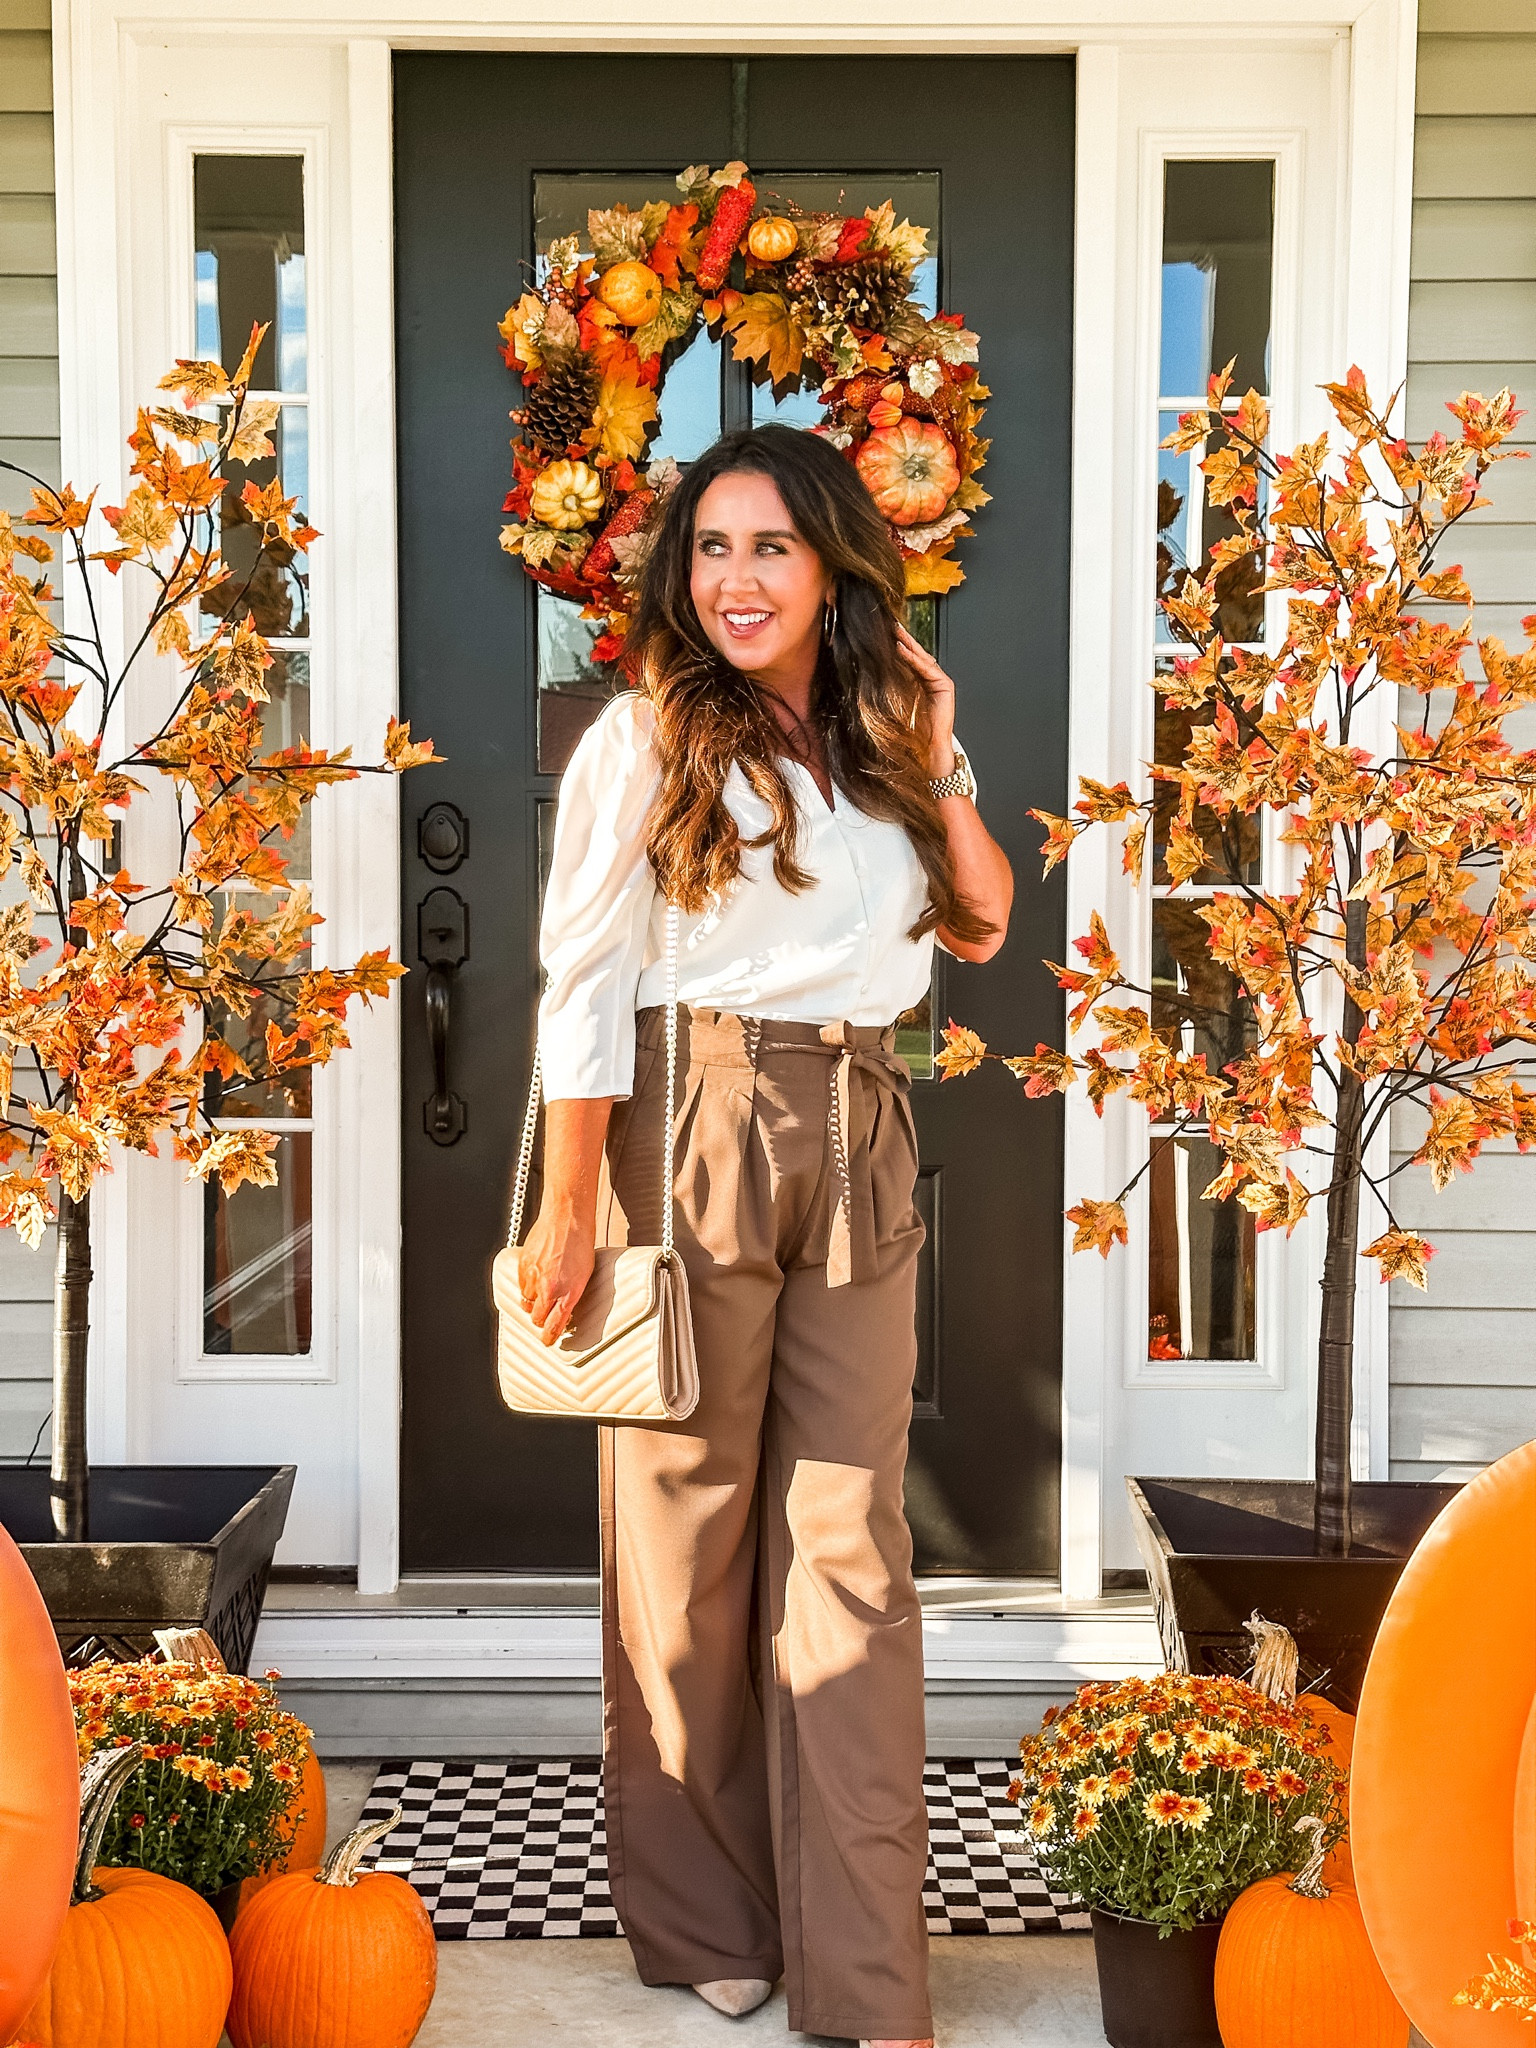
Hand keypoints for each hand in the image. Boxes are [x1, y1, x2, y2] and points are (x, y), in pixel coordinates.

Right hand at [516, 1205, 595, 1345]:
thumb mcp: (585, 1275)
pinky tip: (537, 1277)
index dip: (549, 1337)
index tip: (548, 1341)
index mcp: (568, 1293)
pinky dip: (527, 1285)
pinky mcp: (523, 1265)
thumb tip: (564, 1309)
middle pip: (536, 1318)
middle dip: (540, 1320)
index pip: (554, 1326)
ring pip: (526, 1302)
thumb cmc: (581, 1243)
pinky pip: (521, 1285)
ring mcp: (533, 1277)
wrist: (567, 1217)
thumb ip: (572, 1294)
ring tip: (543, 1292)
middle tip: (547, 1316)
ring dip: (533, 1302)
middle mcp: (549, 1288)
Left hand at [895, 621, 955, 776]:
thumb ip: (887, 685)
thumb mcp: (893, 702)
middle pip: (915, 654)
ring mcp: (939, 681)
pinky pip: (927, 668)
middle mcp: (929, 679)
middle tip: (889, 624)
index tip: (881, 633)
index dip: (895, 645)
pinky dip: (914, 657)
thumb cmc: (910, 731)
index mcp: (917, 683)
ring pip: (921, 657)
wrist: (926, 749)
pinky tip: (902, 648)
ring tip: (894, 632)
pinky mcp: (945, 685)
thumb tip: (868, 669)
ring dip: (907, 643)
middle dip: (902, 638)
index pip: (906, 659)